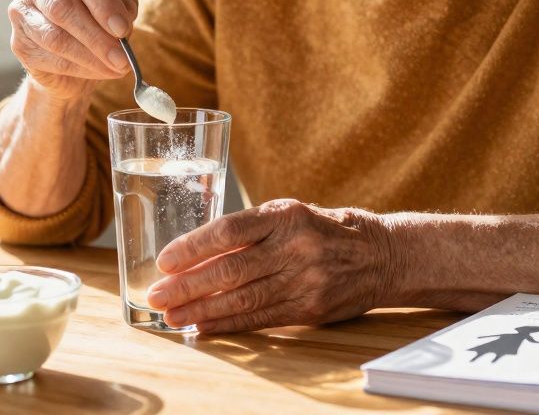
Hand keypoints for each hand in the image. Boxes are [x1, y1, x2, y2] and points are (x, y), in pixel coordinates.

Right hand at [8, 0, 139, 100]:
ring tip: (116, 67)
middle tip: (122, 57)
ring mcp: (21, 11)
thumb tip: (122, 22)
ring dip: (90, 56)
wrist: (71, 56)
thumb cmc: (96, 19)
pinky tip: (97, 71)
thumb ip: (122, 6)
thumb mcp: (117, 6)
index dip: (104, 3)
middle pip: (63, 5)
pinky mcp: (18, 43)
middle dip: (96, 35)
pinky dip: (79, 68)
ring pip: (55, 36)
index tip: (122, 29)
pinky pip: (50, 58)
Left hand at [145, 199, 395, 333]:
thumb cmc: (324, 230)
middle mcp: (295, 247)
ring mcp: (305, 280)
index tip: (165, 261)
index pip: (230, 230)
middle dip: (188, 285)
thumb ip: (249, 230)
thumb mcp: (290, 213)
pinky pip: (261, 319)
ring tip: (173, 316)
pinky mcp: (310, 309)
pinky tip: (204, 326)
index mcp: (285, 215)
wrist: (380, 255)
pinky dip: (229, 324)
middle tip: (158, 296)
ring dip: (202, 310)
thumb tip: (196, 253)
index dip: (194, 247)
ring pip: (243, 299)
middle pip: (231, 270)